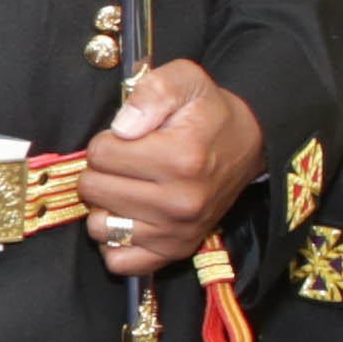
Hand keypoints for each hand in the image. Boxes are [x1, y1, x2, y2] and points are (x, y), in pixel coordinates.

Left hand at [79, 58, 264, 276]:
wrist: (248, 145)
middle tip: (127, 163)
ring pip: (99, 226)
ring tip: (127, 188)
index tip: (128, 138)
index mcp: (180, 158)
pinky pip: (119, 261)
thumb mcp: (186, 80)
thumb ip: (152, 92)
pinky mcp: (175, 251)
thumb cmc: (209, 112)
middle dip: (102, 170)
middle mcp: (180, 201)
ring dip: (104, 206)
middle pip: (94, 189)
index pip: (100, 153)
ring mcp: (177, 231)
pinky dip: (114, 241)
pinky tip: (128, 217)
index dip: (107, 140)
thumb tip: (121, 128)